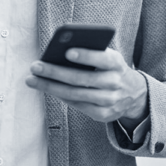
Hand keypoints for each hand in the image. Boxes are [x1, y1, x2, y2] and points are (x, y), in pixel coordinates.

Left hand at [25, 48, 148, 128]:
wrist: (132, 92)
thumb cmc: (110, 68)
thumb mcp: (108, 57)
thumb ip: (91, 52)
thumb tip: (60, 50)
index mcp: (117, 64)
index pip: (103, 59)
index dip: (86, 56)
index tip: (67, 52)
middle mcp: (114, 83)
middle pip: (81, 79)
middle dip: (55, 72)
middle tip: (35, 66)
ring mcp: (109, 101)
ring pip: (75, 94)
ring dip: (51, 87)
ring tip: (33, 79)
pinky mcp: (103, 114)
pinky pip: (77, 105)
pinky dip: (61, 97)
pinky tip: (47, 89)